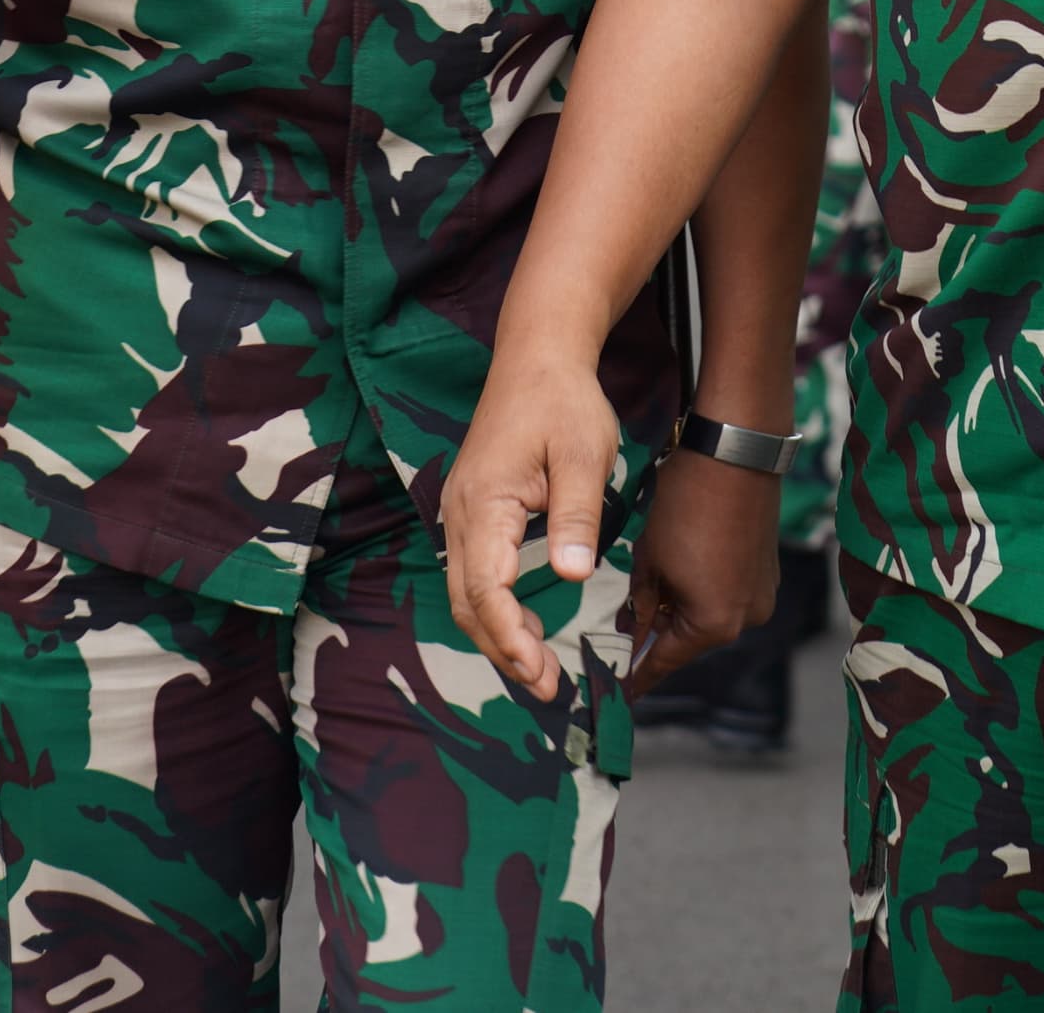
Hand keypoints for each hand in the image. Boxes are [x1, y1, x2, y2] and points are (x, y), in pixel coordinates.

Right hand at [443, 356, 621, 702]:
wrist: (538, 357)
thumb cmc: (563, 401)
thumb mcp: (582, 455)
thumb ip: (575, 515)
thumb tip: (572, 573)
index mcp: (484, 502)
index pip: (486, 588)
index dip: (508, 635)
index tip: (537, 670)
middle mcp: (462, 514)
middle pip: (467, 602)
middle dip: (502, 650)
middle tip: (545, 686)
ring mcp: (463, 514)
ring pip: (466, 594)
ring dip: (498, 636)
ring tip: (539, 671)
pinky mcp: (475, 513)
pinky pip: (473, 575)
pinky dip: (495, 611)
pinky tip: (527, 628)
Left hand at [622, 451, 781, 694]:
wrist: (735, 453)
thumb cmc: (685, 506)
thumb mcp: (649, 558)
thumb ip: (638, 603)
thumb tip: (630, 628)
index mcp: (713, 623)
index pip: (664, 661)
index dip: (638, 675)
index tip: (620, 692)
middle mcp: (745, 618)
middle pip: (690, 639)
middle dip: (658, 630)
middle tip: (625, 622)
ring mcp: (761, 594)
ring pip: (709, 615)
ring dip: (681, 607)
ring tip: (653, 582)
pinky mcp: (767, 571)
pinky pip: (728, 595)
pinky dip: (703, 590)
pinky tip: (683, 567)